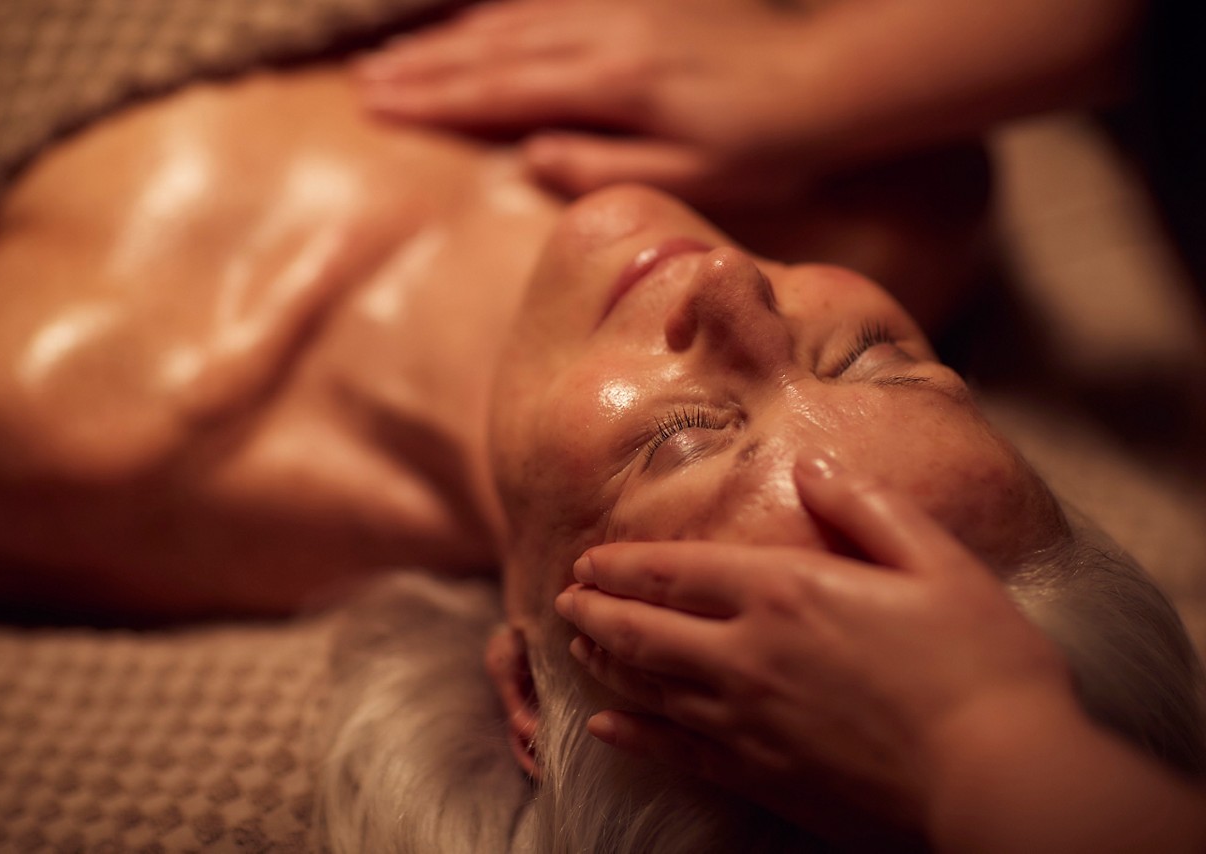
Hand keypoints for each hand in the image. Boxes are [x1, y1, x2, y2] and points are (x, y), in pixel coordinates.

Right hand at [355, 0, 823, 206]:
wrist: (830, 74)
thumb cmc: (768, 141)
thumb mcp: (693, 174)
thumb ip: (607, 167)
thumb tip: (529, 156)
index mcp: (616, 83)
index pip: (504, 90)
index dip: (436, 100)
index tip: (377, 108)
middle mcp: (607, 33)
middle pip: (494, 48)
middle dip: (423, 67)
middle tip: (361, 83)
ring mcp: (619, 8)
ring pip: (513, 19)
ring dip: (449, 38)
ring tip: (393, 55)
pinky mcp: (635, 1)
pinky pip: (547, 2)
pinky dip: (498, 13)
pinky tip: (470, 23)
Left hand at [553, 452, 1075, 837]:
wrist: (999, 776)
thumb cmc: (980, 663)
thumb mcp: (935, 560)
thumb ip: (864, 508)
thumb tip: (809, 466)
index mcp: (784, 592)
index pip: (676, 572)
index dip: (623, 565)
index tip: (588, 560)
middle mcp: (747, 654)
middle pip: (644, 630)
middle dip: (595, 612)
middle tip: (563, 601)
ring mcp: (746, 722)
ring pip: (648, 689)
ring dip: (604, 664)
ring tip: (576, 649)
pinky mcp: (760, 777)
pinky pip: (674, 752)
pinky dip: (632, 735)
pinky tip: (605, 728)